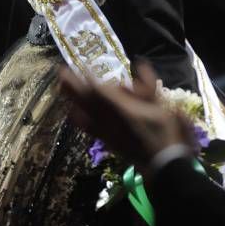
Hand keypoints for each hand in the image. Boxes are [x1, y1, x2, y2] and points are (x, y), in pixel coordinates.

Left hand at [59, 61, 194, 173]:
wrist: (162, 162)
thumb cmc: (163, 131)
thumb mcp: (160, 104)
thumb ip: (148, 83)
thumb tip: (140, 63)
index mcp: (122, 108)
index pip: (100, 90)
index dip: (89, 78)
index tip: (82, 66)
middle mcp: (108, 118)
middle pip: (86, 99)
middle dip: (74, 85)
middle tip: (61, 72)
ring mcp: (105, 130)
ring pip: (83, 111)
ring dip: (72, 98)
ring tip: (62, 88)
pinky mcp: (106, 140)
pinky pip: (87, 128)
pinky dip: (78, 118)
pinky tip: (72, 113)